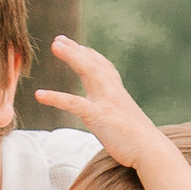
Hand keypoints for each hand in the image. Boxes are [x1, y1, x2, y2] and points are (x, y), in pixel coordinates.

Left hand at [33, 33, 158, 166]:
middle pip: (93, 62)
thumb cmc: (139, 141)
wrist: (151, 150)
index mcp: (117, 93)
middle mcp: (112, 92)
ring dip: (71, 56)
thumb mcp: (126, 121)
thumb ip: (115, 113)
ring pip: (87, 70)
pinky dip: (55, 97)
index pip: (103, 67)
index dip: (90, 55)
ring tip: (55, 45)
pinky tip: (39, 94)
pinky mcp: (98, 116)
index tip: (78, 46)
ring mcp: (105, 101)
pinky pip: (73, 103)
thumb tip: (110, 117)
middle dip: (76, 49)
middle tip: (59, 39)